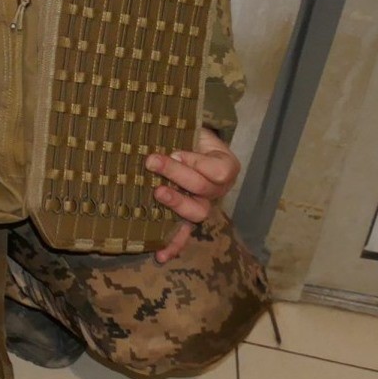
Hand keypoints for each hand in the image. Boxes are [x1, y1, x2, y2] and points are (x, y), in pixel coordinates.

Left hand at [146, 127, 239, 262]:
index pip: (218, 171)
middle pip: (205, 190)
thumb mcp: (193, 128)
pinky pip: (184, 234)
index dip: (196, 162)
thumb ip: (183, 129)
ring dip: (176, 204)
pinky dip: (174, 245)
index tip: (176, 151)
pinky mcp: (187, 217)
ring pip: (197, 212)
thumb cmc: (190, 136)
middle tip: (152, 162)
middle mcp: (218, 189)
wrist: (189, 145)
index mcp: (225, 166)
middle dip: (178, 176)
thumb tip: (153, 124)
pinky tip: (160, 255)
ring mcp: (204, 205)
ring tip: (157, 193)